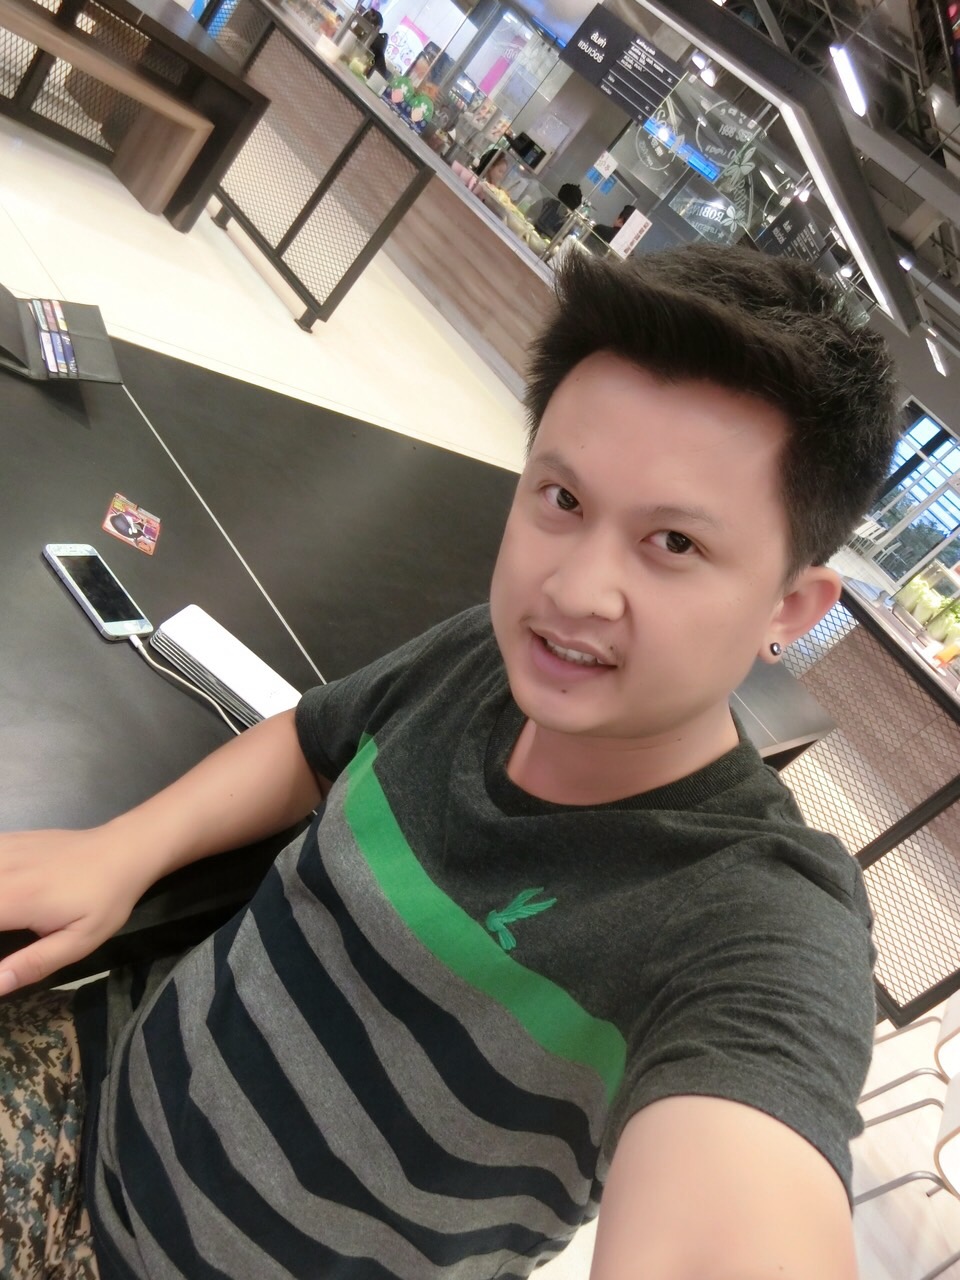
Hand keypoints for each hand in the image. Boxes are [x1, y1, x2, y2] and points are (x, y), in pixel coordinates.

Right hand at [0, 827, 146, 995]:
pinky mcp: (8, 839)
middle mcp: (1, 869)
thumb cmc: (105, 899)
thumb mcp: (79, 941)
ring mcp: (3, 849)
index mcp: (14, 899)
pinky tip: (3, 896)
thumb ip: (33, 965)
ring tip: (4, 921)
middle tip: (4, 930)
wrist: (124, 850)